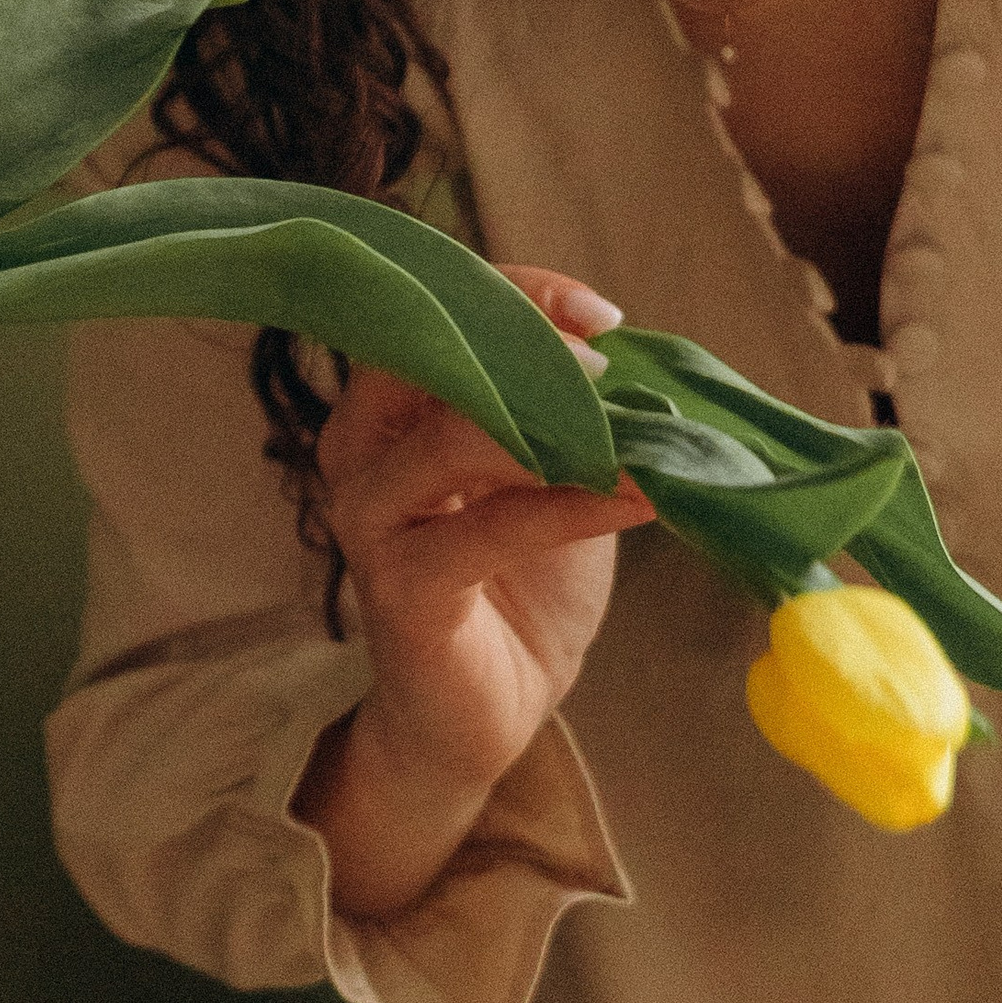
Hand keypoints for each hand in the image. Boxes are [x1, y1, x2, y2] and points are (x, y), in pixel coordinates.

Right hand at [294, 265, 648, 921]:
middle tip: (612, 366)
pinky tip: (639, 501)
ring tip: (642, 437)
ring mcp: (370, 517)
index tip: (605, 314)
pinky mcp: (399, 587)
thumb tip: (631, 341)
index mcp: (388, 401)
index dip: (519, 292)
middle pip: (427, 354)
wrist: (485, 710)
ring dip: (559, 427)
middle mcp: (360, 445)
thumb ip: (569, 405)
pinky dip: (573, 506)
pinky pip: (489, 530)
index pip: (439, 310)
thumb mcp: (551, 468)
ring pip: (452, 438)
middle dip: (527, 343)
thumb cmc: (518, 580)